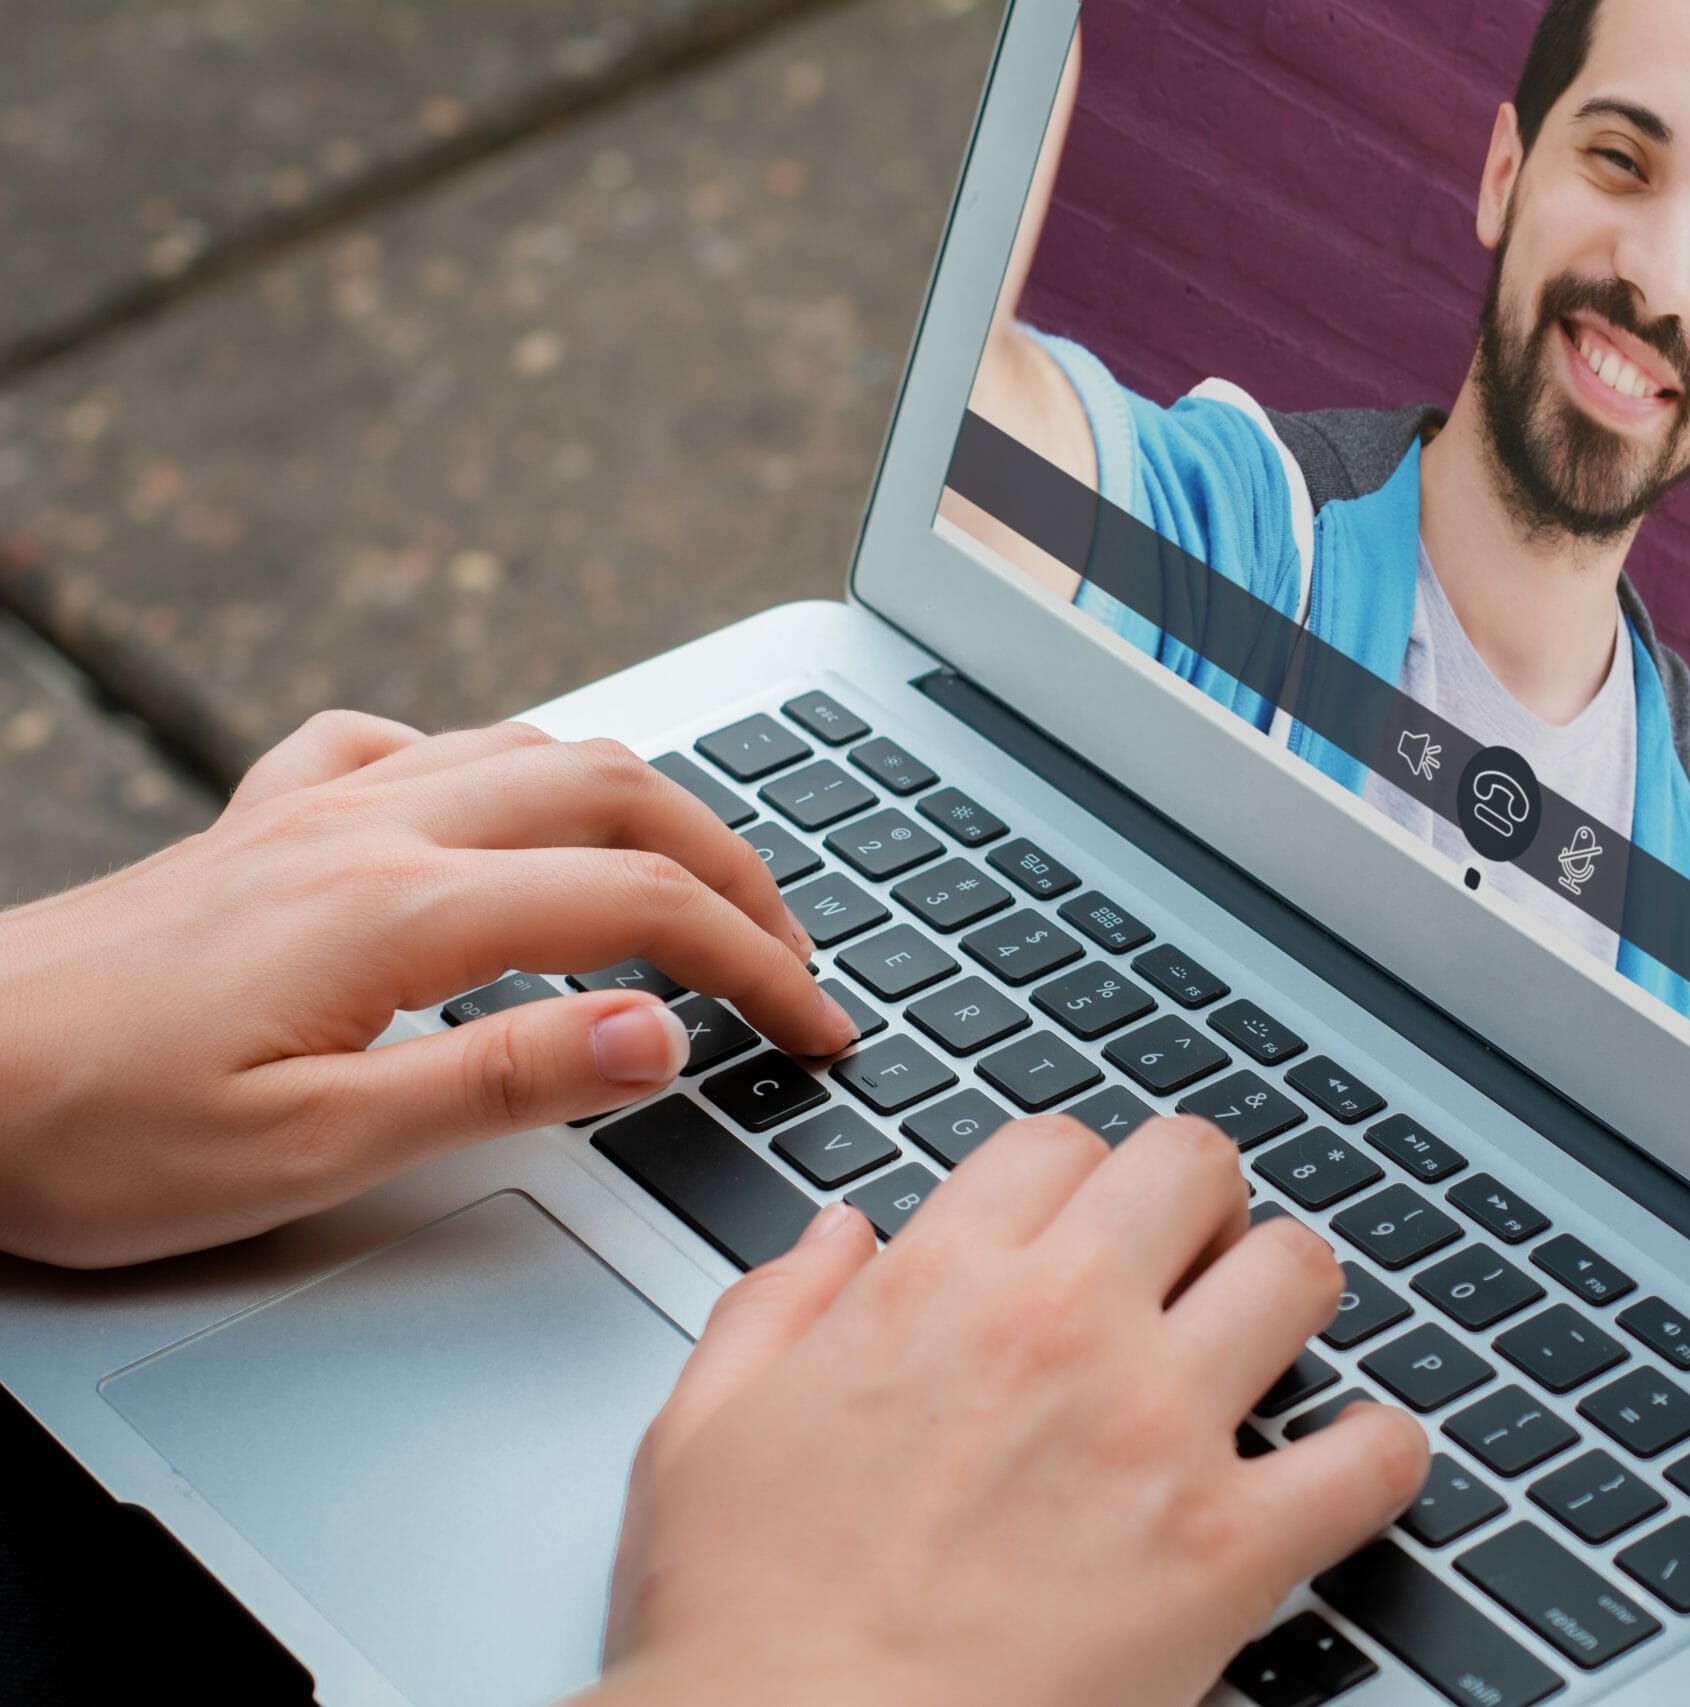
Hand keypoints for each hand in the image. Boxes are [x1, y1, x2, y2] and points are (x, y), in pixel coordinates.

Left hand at [0, 712, 852, 1267]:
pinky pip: (410, 744)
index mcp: (401, 910)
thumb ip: (500, 1081)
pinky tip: (496, 819)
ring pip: (534, 748)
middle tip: (793, 955)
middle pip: (618, 796)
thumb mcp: (311, 1148)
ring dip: (645, 808)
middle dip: (737, 869)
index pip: (642, 908)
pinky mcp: (264, 819)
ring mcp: (317, 808)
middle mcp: (374, 829)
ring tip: (697, 887)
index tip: (819, 1028)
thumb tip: (661, 1035)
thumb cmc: (95, 1130)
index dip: (759, 966)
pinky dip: (496, 768)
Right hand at [589, 1114, 1430, 1706]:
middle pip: (1192, 1163)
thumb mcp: (701, 1434)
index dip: (1076, 1180)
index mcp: (941, 1287)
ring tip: (1265, 1340)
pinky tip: (1347, 1465)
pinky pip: (1373, 1456)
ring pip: (1298, 1270)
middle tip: (1188, 1259)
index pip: (1059, 1144)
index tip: (1080, 1227)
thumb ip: (776, 1310)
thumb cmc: (744, 1626)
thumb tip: (841, 1237)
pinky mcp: (1229, 1548)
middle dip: (1198, 1201)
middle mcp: (1065, 1328)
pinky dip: (1380, 1453)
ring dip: (1288, 1295)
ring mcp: (1160, 1429)